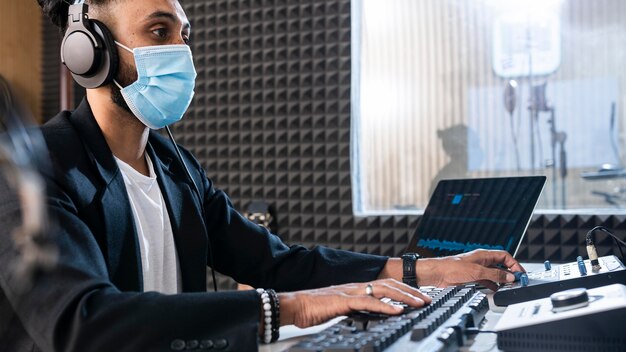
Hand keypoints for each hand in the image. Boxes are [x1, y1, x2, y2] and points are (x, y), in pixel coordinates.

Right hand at [278, 279, 431, 327]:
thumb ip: (356, 310)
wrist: (294, 305)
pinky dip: (384, 306)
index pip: (386, 284)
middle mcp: (356, 286)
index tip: (419, 297)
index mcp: (356, 288)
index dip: (404, 289)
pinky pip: (367, 302)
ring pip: (383, 290)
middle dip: (411, 291)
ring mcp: (350, 292)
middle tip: (428, 299)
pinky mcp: (343, 301)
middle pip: (390, 284)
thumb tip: (372, 315)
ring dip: (404, 297)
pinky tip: (396, 310)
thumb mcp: (341, 309)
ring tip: (419, 303)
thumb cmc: (313, 309)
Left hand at [417, 249, 524, 289]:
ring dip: (502, 280)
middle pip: (501, 265)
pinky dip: (493, 285)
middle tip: (517, 281)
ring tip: (509, 287)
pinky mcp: (472, 278)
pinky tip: (496, 290)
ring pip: (494, 274)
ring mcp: (477, 269)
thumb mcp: (477, 272)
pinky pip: (487, 281)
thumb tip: (509, 277)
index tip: (520, 273)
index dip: (514, 264)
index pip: (504, 256)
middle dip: (510, 273)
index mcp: (484, 255)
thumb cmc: (452, 268)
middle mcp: (482, 261)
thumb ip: (494, 275)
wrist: (437, 274)